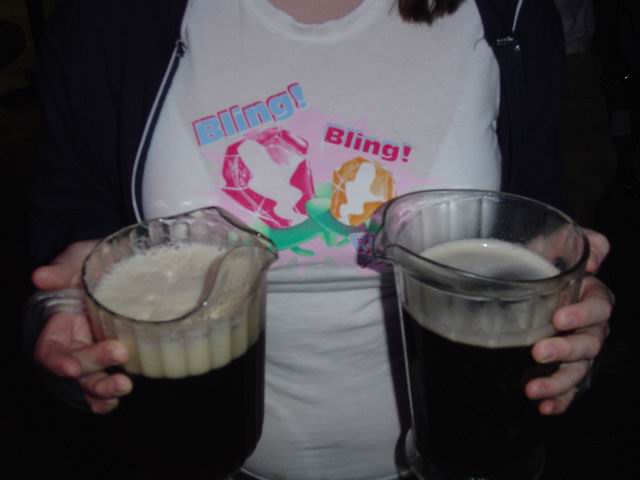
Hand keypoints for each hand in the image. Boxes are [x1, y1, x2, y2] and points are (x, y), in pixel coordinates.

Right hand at [32, 240, 132, 413]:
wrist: (121, 266)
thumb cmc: (94, 263)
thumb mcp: (79, 260)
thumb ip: (62, 270)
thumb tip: (42, 276)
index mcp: (60, 324)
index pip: (50, 349)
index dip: (57, 360)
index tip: (71, 367)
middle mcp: (74, 343)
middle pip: (75, 367)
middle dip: (94, 366)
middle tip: (120, 352)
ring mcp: (94, 353)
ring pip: (90, 382)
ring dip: (104, 389)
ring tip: (124, 385)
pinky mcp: (114, 359)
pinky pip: (105, 385)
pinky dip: (109, 397)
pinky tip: (118, 398)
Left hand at [526, 229, 612, 413]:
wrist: (536, 272)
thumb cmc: (549, 256)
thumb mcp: (561, 240)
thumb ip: (584, 242)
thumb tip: (596, 254)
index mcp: (593, 296)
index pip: (598, 307)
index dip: (582, 313)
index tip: (559, 318)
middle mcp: (591, 326)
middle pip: (590, 344)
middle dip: (566, 350)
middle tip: (538, 351)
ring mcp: (579, 349)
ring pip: (579, 370)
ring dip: (558, 382)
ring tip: (532, 389)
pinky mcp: (565, 366)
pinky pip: (569, 388)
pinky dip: (559, 400)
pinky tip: (543, 407)